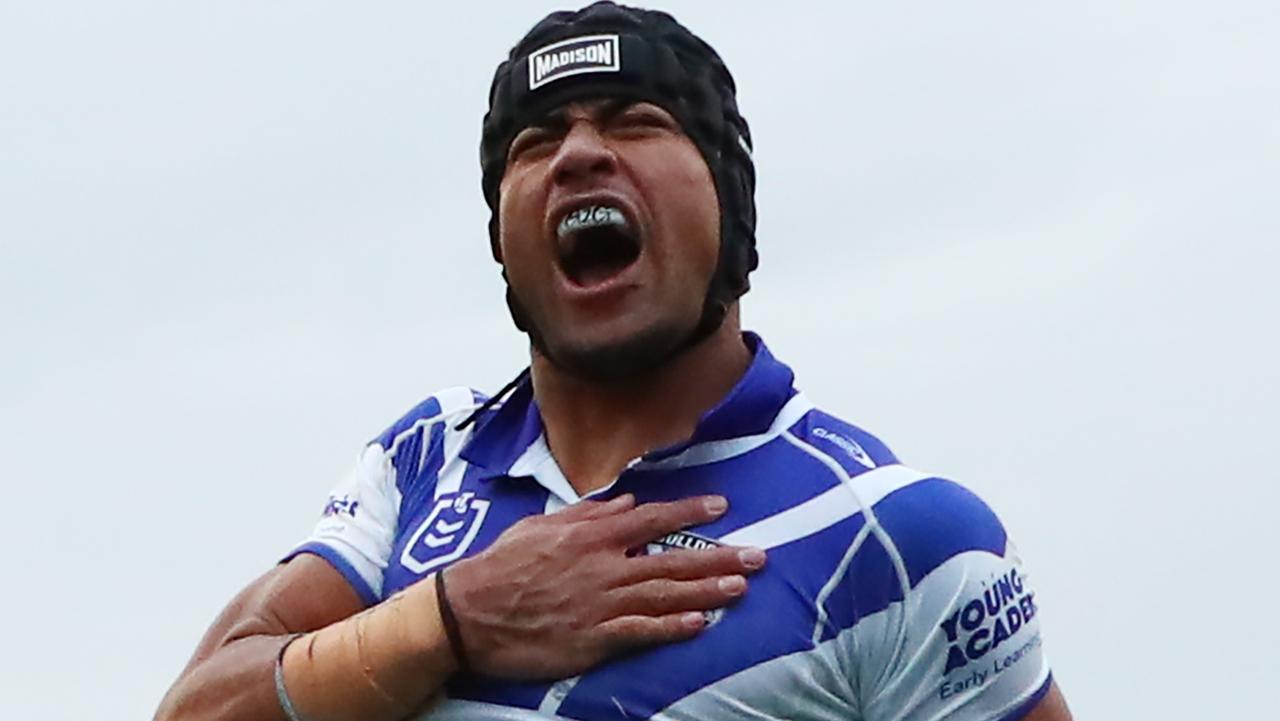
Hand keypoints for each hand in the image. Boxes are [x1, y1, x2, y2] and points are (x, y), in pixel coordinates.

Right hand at [440, 494, 764, 679]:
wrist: (468, 613)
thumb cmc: (501, 565)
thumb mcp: (542, 526)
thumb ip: (588, 514)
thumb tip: (625, 502)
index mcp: (591, 535)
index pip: (652, 517)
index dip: (690, 511)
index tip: (722, 505)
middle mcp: (603, 566)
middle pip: (672, 559)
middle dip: (718, 557)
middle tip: (757, 556)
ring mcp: (600, 603)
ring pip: (665, 594)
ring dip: (707, 591)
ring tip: (741, 588)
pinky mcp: (593, 638)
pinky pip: (641, 631)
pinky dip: (672, 628)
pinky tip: (700, 625)